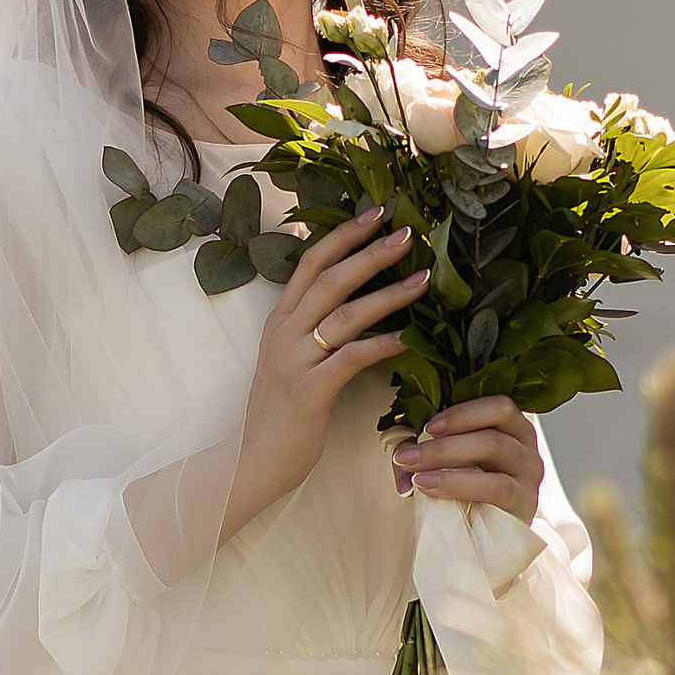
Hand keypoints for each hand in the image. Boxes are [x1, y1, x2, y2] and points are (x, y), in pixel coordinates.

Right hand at [220, 209, 427, 541]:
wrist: (252, 462)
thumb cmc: (281, 415)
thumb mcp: (290, 363)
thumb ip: (314, 332)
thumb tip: (358, 305)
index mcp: (279, 321)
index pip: (310, 263)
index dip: (343, 235)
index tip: (376, 213)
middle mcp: (283, 333)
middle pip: (330, 278)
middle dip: (371, 252)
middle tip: (407, 234)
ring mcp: (294, 361)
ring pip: (345, 314)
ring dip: (388, 294)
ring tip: (423, 280)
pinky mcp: (309, 392)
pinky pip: (352, 358)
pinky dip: (382, 344)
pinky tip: (408, 337)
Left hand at [393, 397, 542, 525]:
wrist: (487, 539)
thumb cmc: (467, 493)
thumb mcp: (447, 462)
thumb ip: (425, 449)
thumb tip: (400, 452)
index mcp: (512, 427)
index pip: (498, 405)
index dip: (462, 413)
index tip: (427, 427)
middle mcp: (526, 446)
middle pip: (493, 426)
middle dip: (443, 442)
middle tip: (410, 455)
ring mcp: (528, 474)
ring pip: (493, 448)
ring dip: (447, 457)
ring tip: (416, 472)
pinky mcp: (524, 501)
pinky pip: (495, 485)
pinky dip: (456, 483)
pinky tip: (430, 487)